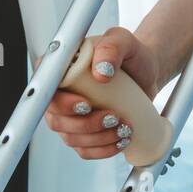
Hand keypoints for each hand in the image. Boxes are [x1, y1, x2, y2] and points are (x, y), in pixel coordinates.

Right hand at [44, 27, 161, 159]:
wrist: (147, 73)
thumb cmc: (131, 54)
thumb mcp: (124, 41)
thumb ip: (112, 47)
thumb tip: (101, 71)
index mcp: (61, 68)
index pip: (45, 89)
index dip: (61, 103)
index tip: (86, 105)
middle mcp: (60, 93)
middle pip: (56, 120)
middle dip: (85, 125)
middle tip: (113, 116)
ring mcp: (71, 116)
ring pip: (71, 138)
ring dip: (98, 139)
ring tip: (124, 127)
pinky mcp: (85, 132)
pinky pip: (85, 150)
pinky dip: (103, 150)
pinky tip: (120, 140)